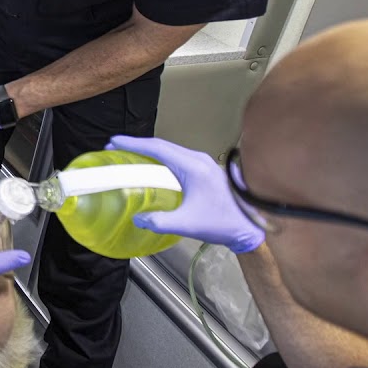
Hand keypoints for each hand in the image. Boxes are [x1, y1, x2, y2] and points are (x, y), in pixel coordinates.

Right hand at [108, 136, 264, 253]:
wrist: (254, 225)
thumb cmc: (224, 222)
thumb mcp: (188, 224)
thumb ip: (160, 221)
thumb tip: (138, 218)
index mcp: (192, 166)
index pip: (157, 148)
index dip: (133, 144)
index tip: (114, 142)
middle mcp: (198, 159)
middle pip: (162, 146)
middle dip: (138, 146)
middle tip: (117, 149)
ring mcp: (204, 163)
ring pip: (171, 151)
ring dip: (150, 152)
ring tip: (132, 158)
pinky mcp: (207, 171)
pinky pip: (179, 158)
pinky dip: (162, 159)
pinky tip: (155, 169)